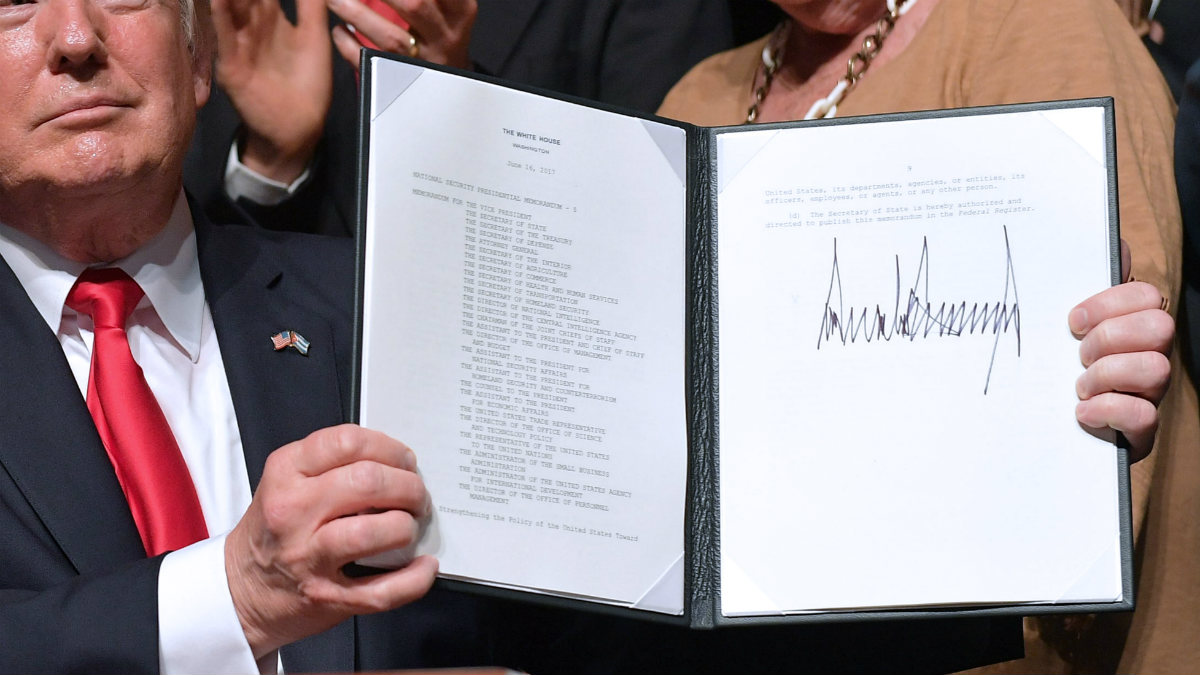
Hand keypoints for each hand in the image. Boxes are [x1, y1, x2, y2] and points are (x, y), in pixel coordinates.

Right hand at [211, 0, 333, 183]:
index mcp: (270, 19)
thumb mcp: (314, 37)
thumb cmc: (306, 85)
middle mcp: (250, 28)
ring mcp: (238, 46)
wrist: (298, 129)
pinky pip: (225, 39)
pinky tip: (220, 1)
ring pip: (228, 8)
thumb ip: (312, 5)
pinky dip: (221, 17)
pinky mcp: (233, 68)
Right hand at [225, 425, 436, 657]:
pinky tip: (423, 567)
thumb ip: (332, 467)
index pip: (347, 443)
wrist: (238, 591)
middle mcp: (293, 512)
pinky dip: (413, 579)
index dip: (389, 448)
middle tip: (416, 496)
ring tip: (409, 527)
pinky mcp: (325, 597)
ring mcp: (308, 557)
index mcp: (286, 474)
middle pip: (368, 482)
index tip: (405, 461)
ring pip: (373, 531)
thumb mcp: (286, 482)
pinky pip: (381, 590)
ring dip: (406, 527)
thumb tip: (398, 464)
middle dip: (408, 486)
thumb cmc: (274, 531)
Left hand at [328, 0, 475, 70]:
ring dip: (357, 14)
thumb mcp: (450, 5)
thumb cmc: (442, 29)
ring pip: (390, 38)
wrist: (453, 77)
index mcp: (460, 10)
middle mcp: (445, 36)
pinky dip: (350, 46)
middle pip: (414, 5)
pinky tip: (339, 30)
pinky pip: (373, 63)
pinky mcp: (403, 80)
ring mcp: (425, 62)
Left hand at [1070, 241, 1172, 460]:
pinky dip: (1108, 410)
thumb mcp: (1057, 325)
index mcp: (1131, 326)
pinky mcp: (1140, 431)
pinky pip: (1144, 415)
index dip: (1109, 304)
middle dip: (1110, 338)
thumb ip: (1082, 282)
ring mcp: (1149, 394)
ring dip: (1107, 375)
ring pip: (1156, 368)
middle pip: (1160, 326)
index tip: (1072, 322)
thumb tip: (1113, 244)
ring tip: (1079, 386)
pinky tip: (1082, 412)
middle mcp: (1149, 356)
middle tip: (1079, 355)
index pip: (1146, 295)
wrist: (1043, 430)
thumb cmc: (1053, 368)